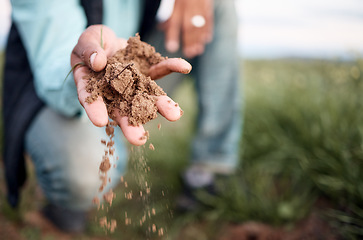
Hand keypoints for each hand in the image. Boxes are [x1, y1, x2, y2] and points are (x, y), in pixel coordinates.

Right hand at [71, 25, 190, 145]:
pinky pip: (161, 69)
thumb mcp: (86, 41)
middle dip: (132, 125)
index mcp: (95, 88)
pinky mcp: (149, 72)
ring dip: (161, 105)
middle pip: (123, 110)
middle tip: (139, 139)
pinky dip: (173, 67)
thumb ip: (89, 50)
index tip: (100, 122)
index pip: (92, 100)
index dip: (95, 110)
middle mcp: (117, 92)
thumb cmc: (92, 44)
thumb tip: (98, 62)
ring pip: (147, 96)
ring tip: (175, 114)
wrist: (109, 41)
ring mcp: (136, 84)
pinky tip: (185, 67)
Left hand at [161, 0, 213, 57]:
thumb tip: (161, 28)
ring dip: (199, 39)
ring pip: (200, 24)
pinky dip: (208, 29)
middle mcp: (189, 4)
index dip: (172, 35)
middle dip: (189, 41)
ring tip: (197, 51)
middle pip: (189, 25)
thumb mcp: (175, 1)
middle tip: (189, 54)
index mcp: (179, 2)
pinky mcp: (208, 3)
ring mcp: (200, 3)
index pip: (174, 21)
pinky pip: (209, 18)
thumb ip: (169, 13)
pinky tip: (206, 39)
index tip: (171, 48)